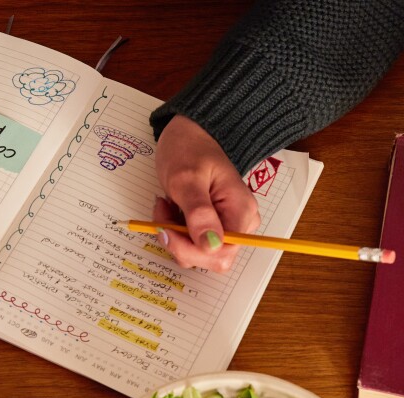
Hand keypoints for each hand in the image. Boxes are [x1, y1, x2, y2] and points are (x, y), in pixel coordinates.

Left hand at [152, 115, 259, 272]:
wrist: (191, 134)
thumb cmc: (190, 149)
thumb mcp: (187, 178)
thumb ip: (199, 213)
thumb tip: (210, 245)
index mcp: (241, 212)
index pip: (222, 253)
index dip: (191, 249)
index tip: (167, 228)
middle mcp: (239, 224)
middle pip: (210, 258)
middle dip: (179, 242)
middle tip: (162, 214)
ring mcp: (226, 226)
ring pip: (197, 253)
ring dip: (173, 235)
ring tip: (166, 206)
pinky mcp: (212, 226)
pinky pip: (192, 243)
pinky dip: (175, 231)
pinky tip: (170, 209)